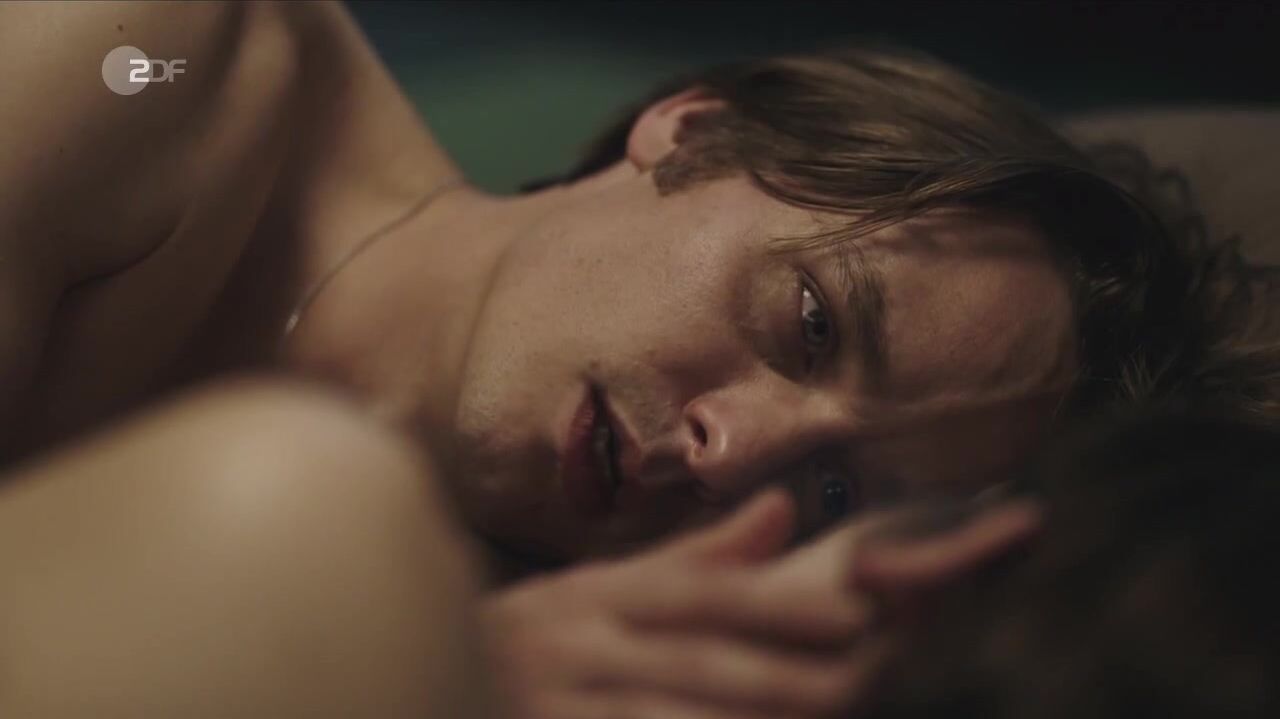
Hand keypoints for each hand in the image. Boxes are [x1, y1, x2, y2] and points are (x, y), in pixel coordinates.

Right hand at [480, 490, 868, 718]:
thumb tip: (784, 510)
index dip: (778, 603)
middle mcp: (577, 642)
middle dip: (783, 676)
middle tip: (861, 682)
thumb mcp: (602, 588)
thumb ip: (694, 558)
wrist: (409, 671)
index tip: (855, 616)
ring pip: (662, 717)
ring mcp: (556, 701)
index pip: (698, 593)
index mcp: (598, 594)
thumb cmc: (530, 640)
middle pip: (695, 659)